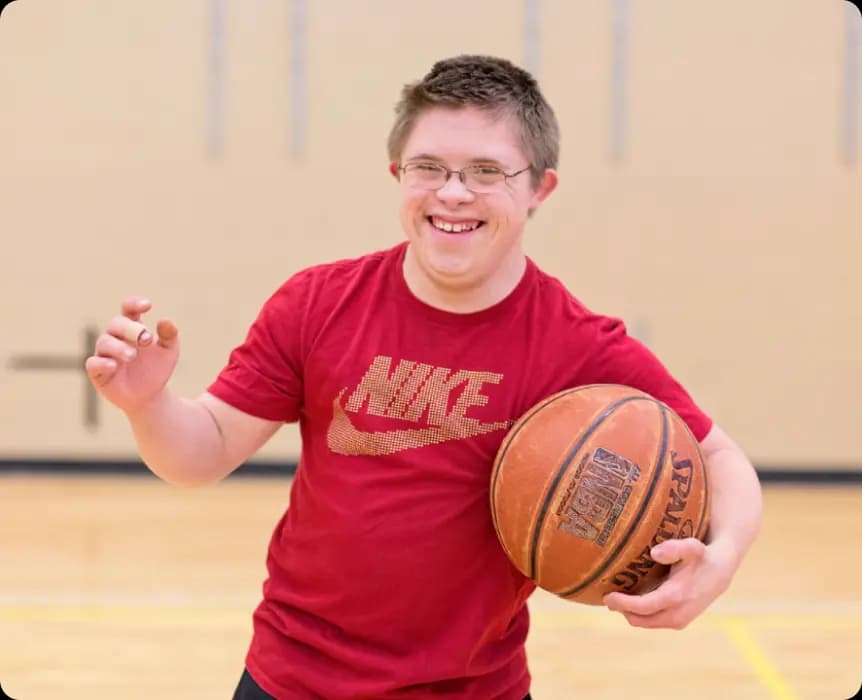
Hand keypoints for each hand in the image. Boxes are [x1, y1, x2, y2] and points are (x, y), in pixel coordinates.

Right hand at [84, 296, 179, 414]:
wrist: (150, 396)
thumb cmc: (156, 368)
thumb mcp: (168, 352)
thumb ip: (169, 336)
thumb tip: (166, 322)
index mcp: (132, 328)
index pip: (128, 309)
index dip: (134, 304)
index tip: (147, 305)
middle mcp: (115, 337)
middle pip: (116, 324)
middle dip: (131, 329)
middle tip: (146, 339)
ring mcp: (105, 354)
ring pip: (104, 342)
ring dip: (119, 347)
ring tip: (133, 355)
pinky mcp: (98, 372)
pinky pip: (93, 364)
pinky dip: (102, 363)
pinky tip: (113, 365)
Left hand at [602, 537, 736, 629]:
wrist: (720, 570)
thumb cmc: (701, 556)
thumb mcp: (691, 546)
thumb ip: (674, 548)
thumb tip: (655, 553)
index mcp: (676, 597)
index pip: (642, 607)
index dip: (623, 603)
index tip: (607, 595)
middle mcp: (677, 614)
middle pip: (639, 619)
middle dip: (622, 610)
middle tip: (608, 596)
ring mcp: (679, 621)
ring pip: (645, 623)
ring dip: (631, 613)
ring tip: (619, 598)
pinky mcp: (680, 622)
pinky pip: (653, 622)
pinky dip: (641, 614)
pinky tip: (635, 600)